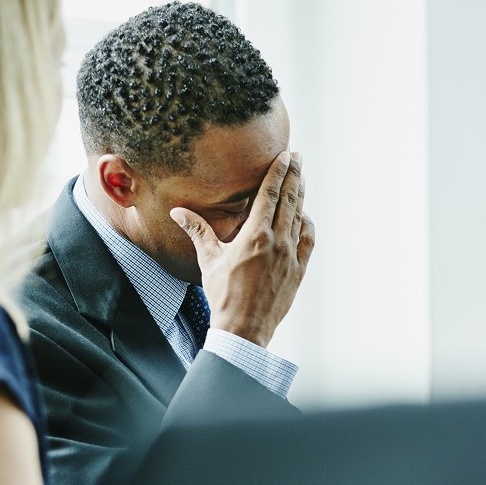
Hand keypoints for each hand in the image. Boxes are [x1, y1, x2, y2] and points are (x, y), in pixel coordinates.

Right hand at [169, 151, 314, 347]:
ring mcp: (292, 255)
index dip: (279, 173)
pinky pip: (308, 240)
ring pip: (300, 217)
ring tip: (302, 180)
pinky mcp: (299, 270)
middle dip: (294, 176)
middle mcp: (278, 242)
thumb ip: (197, 230)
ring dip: (301, 196)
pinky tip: (304, 217)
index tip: (287, 156)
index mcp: (255, 235)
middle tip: (299, 158)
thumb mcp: (209, 260)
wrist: (244, 329)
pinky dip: (307, 224)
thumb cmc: (223, 295)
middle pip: (289, 200)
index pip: (270, 195)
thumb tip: (177, 212)